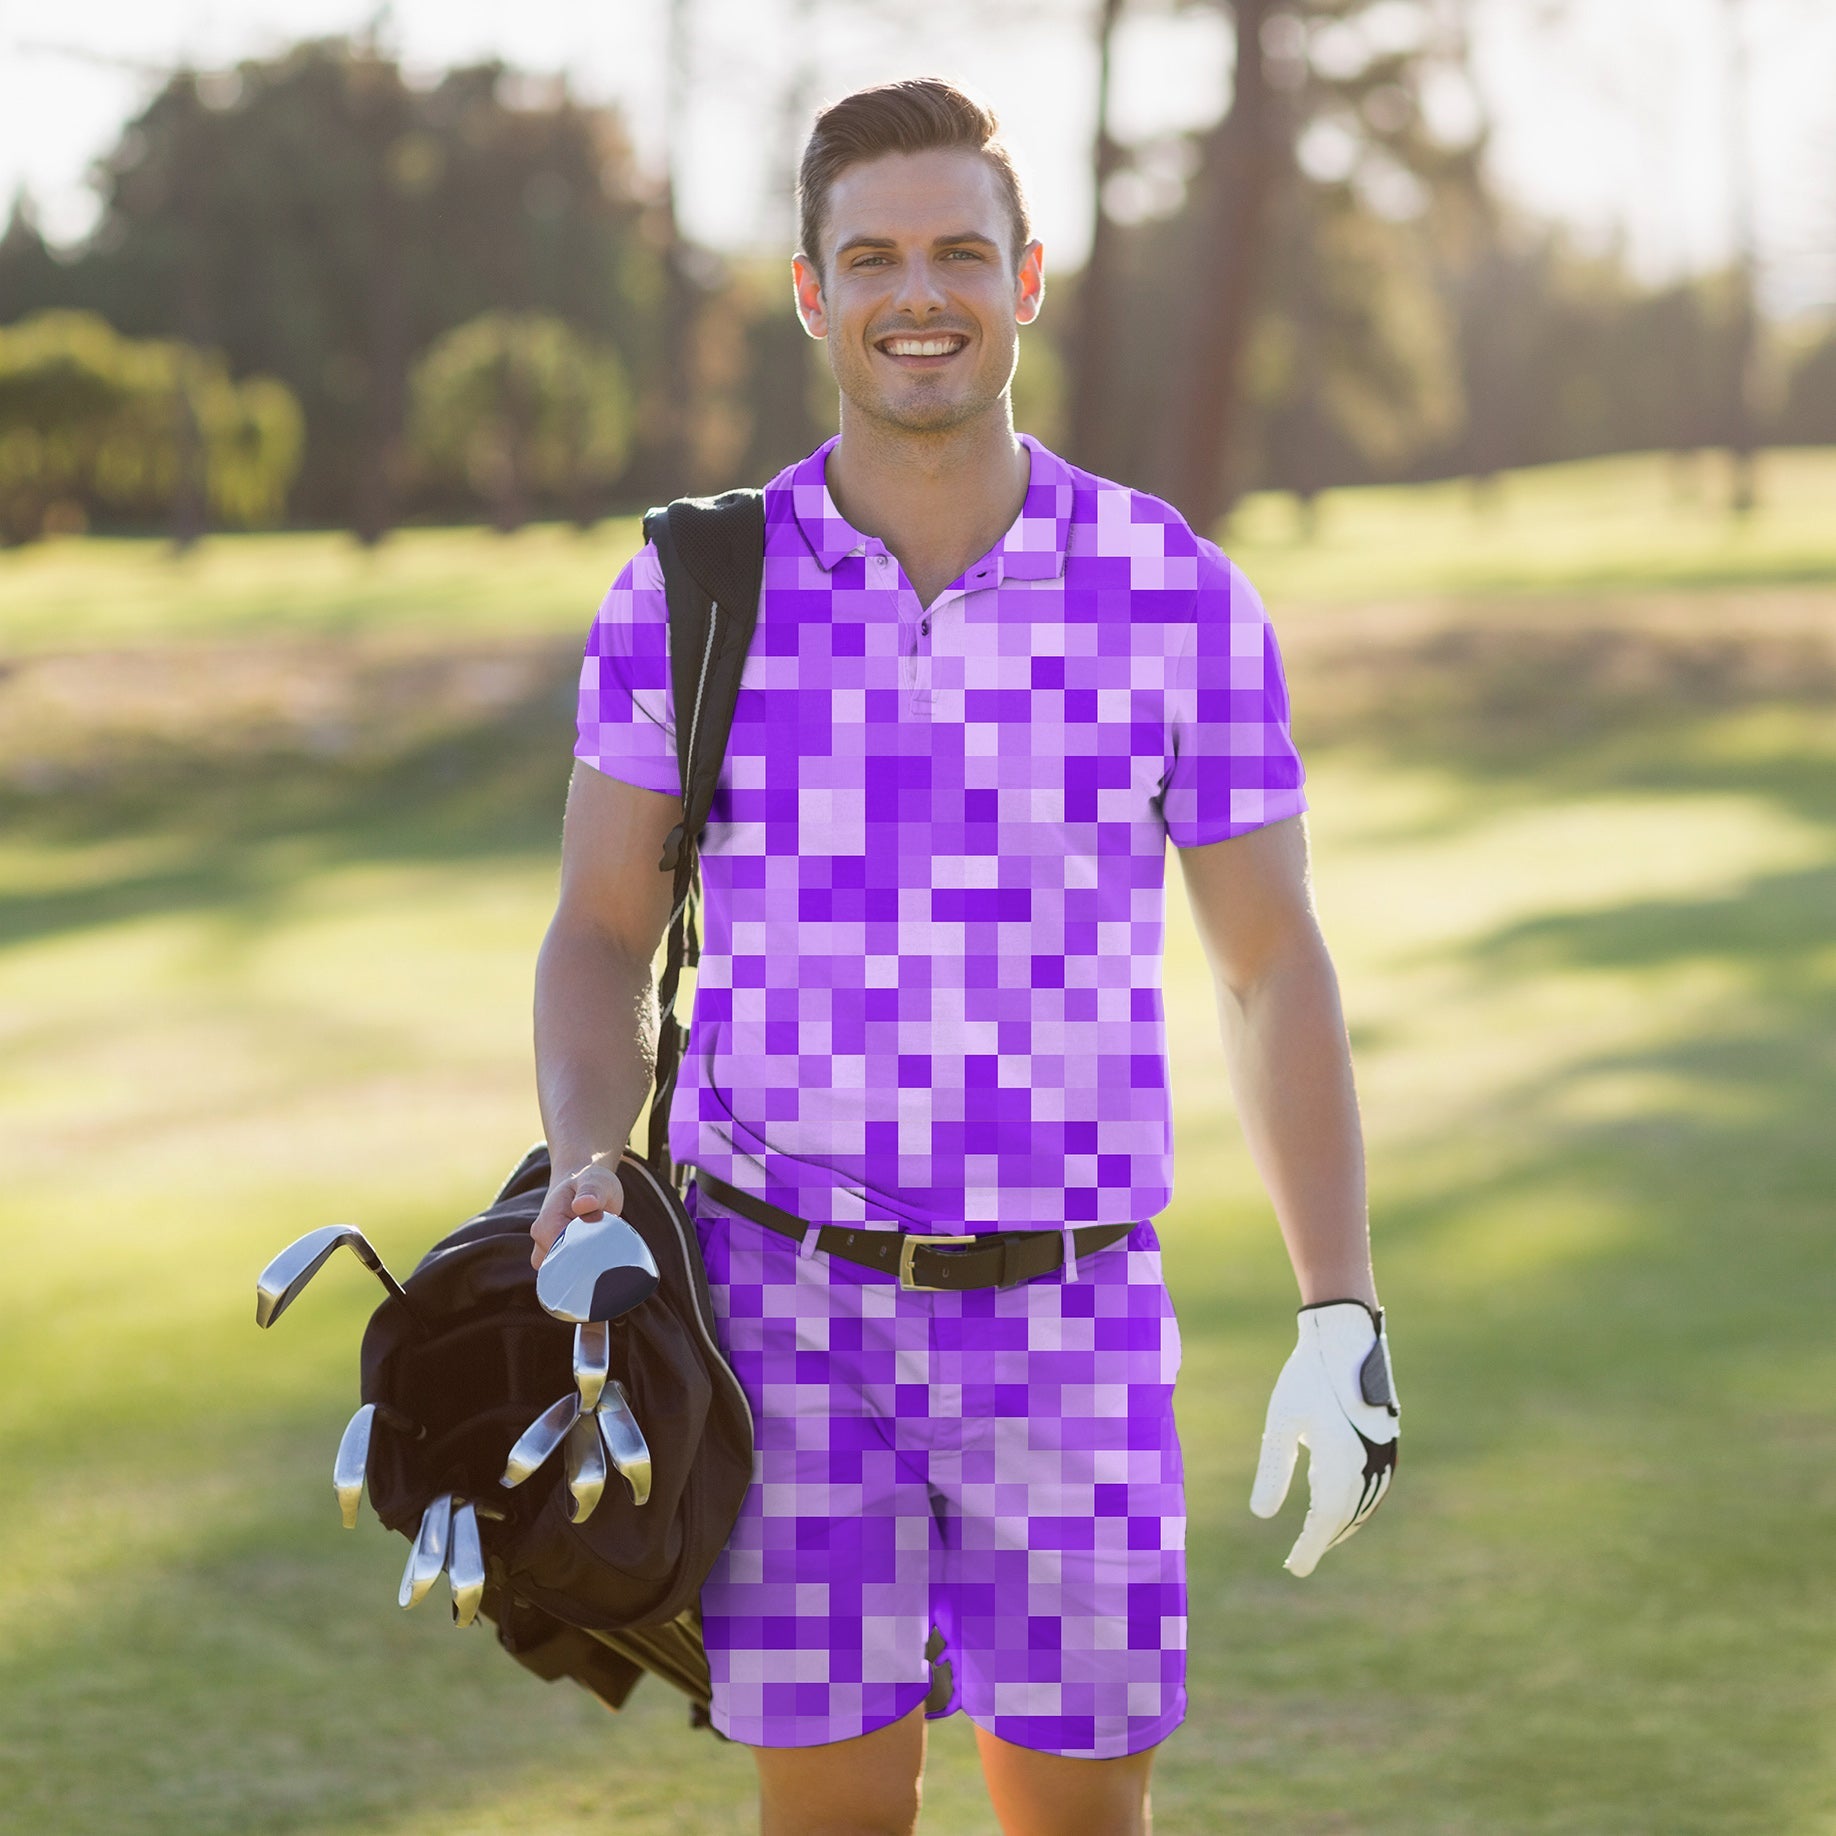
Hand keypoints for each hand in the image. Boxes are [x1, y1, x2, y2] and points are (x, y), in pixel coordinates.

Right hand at [530, 1154, 626, 1270]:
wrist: (582, 1183)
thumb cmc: (590, 1181)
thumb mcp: (596, 1181)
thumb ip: (591, 1192)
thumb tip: (583, 1204)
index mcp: (547, 1223)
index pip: (561, 1255)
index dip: (584, 1255)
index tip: (603, 1248)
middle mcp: (541, 1241)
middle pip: (562, 1268)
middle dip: (585, 1263)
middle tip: (606, 1247)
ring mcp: (547, 1251)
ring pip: (565, 1274)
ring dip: (584, 1266)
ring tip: (602, 1247)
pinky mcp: (557, 1257)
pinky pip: (569, 1273)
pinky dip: (584, 1268)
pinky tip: (598, 1255)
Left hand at [1250, 1300, 1398, 1576]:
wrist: (1344, 1338)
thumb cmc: (1306, 1377)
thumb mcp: (1281, 1422)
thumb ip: (1273, 1469)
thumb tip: (1261, 1515)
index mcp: (1341, 1462)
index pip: (1325, 1520)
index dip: (1311, 1547)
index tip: (1294, 1568)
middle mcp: (1369, 1464)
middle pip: (1345, 1517)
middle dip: (1323, 1539)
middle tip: (1299, 1559)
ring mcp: (1383, 1455)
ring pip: (1363, 1505)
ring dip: (1341, 1524)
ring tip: (1318, 1537)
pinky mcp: (1387, 1444)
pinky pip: (1374, 1487)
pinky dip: (1356, 1504)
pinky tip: (1337, 1504)